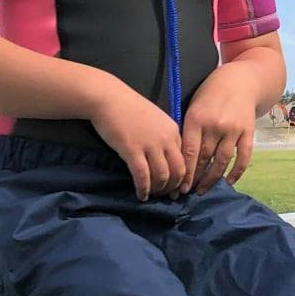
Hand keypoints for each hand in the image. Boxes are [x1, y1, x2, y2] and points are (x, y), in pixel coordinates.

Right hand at [89, 81, 185, 200]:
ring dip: (158, 190)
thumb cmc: (129, 108)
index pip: (185, 159)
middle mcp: (166, 139)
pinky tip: (141, 195)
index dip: (183, 177)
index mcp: (173, 131)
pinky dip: (144, 189)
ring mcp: (150, 145)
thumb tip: (165, 157)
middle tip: (166, 196)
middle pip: (178, 170)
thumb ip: (163, 136)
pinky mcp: (132, 150)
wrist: (109, 98)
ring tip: (152, 195)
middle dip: (173, 187)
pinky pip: (143, 176)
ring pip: (162, 176)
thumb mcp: (155, 119)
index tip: (177, 187)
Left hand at [182, 70, 257, 192]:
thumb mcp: (193, 106)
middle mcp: (215, 125)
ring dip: (212, 179)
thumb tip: (176, 158)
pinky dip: (236, 172)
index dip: (184, 172)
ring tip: (203, 191)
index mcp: (197, 118)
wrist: (241, 80)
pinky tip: (228, 182)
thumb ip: (187, 129)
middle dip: (195, 178)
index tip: (178, 187)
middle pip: (204, 158)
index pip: (189, 152)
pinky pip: (243, 157)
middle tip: (187, 193)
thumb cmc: (210, 94)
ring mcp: (234, 129)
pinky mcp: (248, 132)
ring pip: (222, 161)